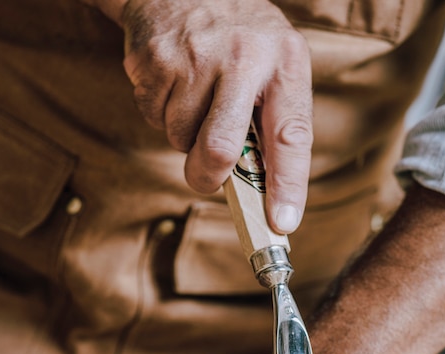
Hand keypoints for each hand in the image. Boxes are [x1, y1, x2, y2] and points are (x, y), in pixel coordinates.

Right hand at [119, 0, 312, 233]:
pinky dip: (162, 113)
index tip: (282, 223)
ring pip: (180, 137)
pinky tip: (173, 83)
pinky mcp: (154, 59)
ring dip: (184, 135)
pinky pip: (153, 117)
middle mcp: (242, 57)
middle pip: (219, 149)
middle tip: (206, 176)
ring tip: (195, 98)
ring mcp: (194, 56)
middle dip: (208, 175)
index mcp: (284, 62)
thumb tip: (266, 194)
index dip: (287, 186)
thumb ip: (274, 122)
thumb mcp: (274, 65)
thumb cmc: (238, 39)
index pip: (291, 136)